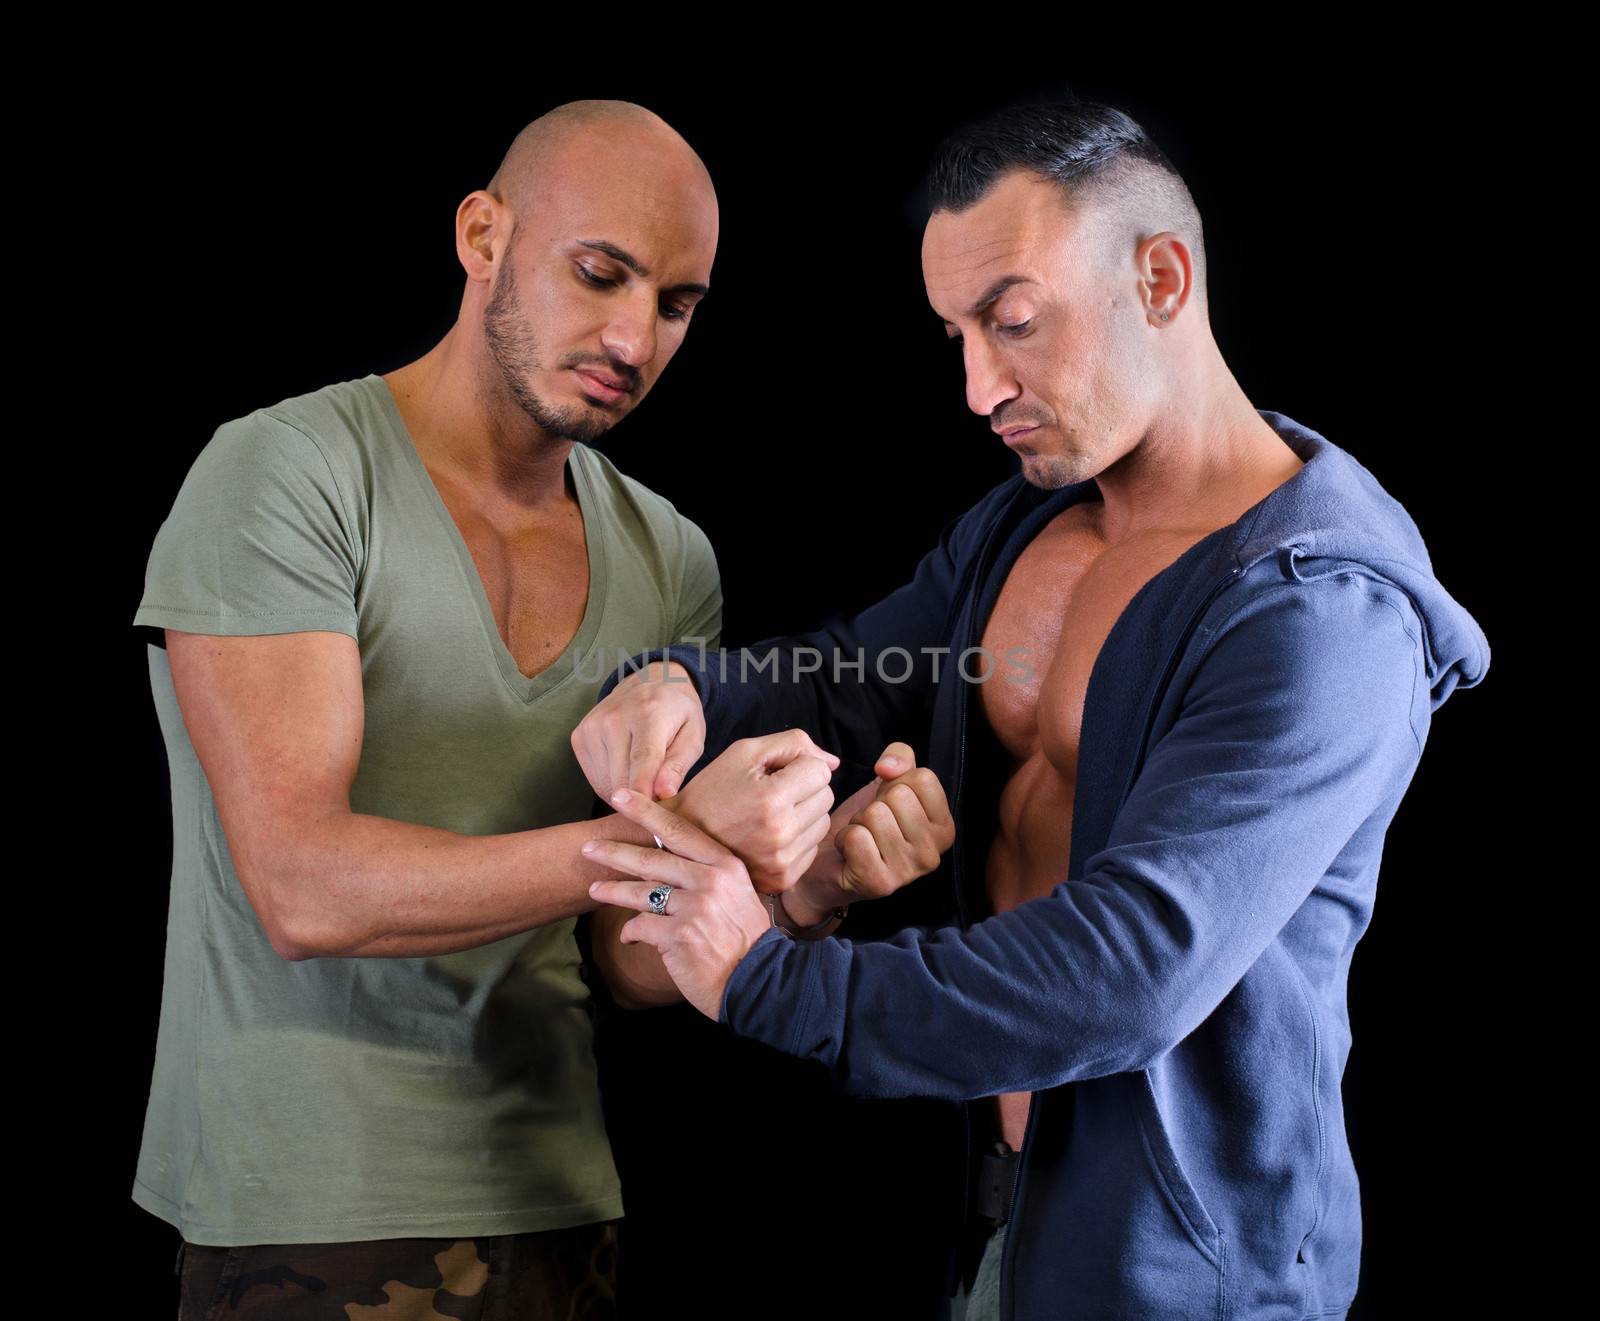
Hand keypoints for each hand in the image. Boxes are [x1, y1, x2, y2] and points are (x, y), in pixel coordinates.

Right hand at [571, 660, 704, 800]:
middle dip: (641, 798)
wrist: (650, 683)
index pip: (642, 757)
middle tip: (659, 797)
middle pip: (621, 778)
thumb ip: (679, 764)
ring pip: (605, 784)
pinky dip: (612, 786)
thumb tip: (664, 793)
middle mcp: (613, 718)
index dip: (642, 788)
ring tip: (645, 780)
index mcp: (648, 714)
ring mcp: (591, 727)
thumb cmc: (677, 715)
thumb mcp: (693, 735)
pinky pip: (595, 780)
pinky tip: (627, 773)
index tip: (643, 812)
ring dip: (626, 794)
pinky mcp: (578, 737)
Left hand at [582, 789, 771, 1019]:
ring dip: (612, 891)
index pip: (679, 831)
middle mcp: (710, 881)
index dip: (645, 812)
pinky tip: (629, 937)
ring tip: (595, 890)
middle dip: (614, 853)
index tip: (620, 795)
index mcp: (725, 865)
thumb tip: (672, 864)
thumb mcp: (739, 895)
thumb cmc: (746, 940)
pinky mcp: (679, 936)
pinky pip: (641, 926)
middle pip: (651, 859)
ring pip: (641, 892)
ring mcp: (695, 907)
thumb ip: (710, 876)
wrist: (762, 982)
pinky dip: (631, 932)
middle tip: (589, 848)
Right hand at [667, 730, 839, 893]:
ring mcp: (782, 861)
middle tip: (771, 792)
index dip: (799, 765)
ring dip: (804, 814)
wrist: (680, 839)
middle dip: (805, 788)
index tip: (775, 773)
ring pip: (822, 823)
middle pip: (826, 796)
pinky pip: (811, 849)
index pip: (821, 771)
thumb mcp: (744, 753)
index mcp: (771, 798)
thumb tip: (833, 762)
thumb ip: (792, 744)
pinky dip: (797, 839)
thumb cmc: (713, 790)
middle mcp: (780, 833)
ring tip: (771, 814)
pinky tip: (770, 836)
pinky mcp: (781, 880)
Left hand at [784, 742, 954, 920]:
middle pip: (899, 796)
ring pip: (876, 815)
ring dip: (859, 822)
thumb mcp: (889, 782)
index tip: (890, 803)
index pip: (924, 779)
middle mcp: (932, 854)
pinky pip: (856, 837)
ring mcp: (908, 872)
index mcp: (944, 828)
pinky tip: (851, 852)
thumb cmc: (866, 821)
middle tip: (873, 824)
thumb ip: (900, 758)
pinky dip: (845, 839)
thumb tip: (887, 768)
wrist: (829, 861)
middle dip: (875, 803)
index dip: (897, 783)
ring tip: (863, 838)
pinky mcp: (880, 883)